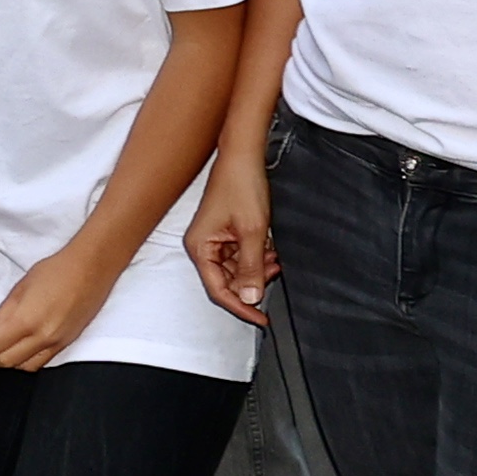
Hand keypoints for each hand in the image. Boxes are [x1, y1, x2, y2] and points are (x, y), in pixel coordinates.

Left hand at [0, 245, 109, 373]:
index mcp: (26, 321)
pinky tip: (19, 349)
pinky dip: (26, 360)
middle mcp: (42, 338)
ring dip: (7, 362)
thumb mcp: (19, 289)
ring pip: (24, 366)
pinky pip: (42, 362)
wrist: (90, 269)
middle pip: (6, 362)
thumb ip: (1, 315)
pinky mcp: (67, 343)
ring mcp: (56, 343)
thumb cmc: (55, 272)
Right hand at [186, 144, 276, 326]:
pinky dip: (256, 257)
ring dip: (257, 269)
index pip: (218, 290)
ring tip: (276, 260)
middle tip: (275, 276)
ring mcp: (214, 240)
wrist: (244, 157)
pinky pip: (240, 255)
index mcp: (200, 248)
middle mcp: (203, 247)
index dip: (240, 307)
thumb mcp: (252, 232)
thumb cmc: (241, 187)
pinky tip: (271, 251)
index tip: (261, 318)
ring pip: (236, 269)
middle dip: (252, 282)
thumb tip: (250, 297)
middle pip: (227, 281)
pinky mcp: (225, 233)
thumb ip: (251, 267)